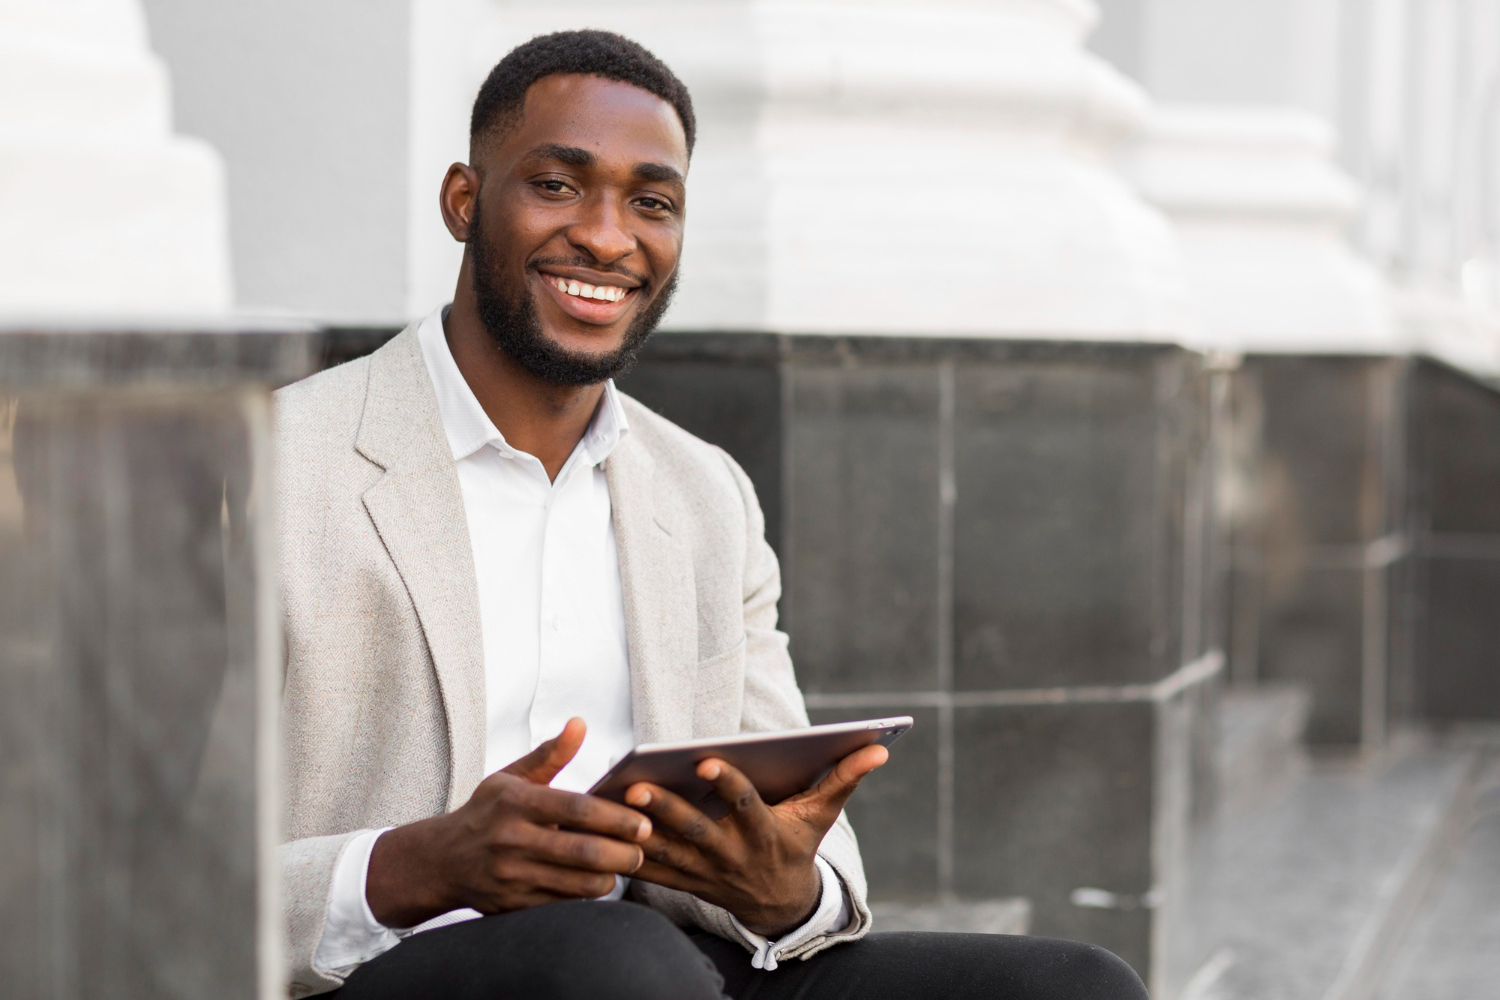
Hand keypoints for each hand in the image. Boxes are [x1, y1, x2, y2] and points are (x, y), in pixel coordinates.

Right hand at [366, 718, 652, 926]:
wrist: (440, 861)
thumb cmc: (486, 813)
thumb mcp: (511, 777)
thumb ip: (550, 754)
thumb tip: (579, 724)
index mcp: (516, 803)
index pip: (577, 809)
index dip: (616, 818)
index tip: (644, 823)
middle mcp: (512, 840)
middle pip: (583, 851)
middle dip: (623, 853)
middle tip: (644, 850)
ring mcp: (512, 876)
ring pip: (577, 884)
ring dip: (609, 877)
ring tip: (624, 865)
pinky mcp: (513, 905)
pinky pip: (562, 904)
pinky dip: (585, 895)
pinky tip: (597, 882)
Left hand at [625, 743, 887, 936]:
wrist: (779, 905)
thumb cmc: (797, 844)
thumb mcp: (821, 815)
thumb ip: (844, 778)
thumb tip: (878, 747)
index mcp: (764, 833)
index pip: (745, 805)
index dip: (726, 784)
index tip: (705, 759)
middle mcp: (732, 854)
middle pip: (696, 831)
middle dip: (668, 810)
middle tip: (639, 786)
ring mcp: (705, 872)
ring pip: (668, 851)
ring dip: (640, 832)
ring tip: (612, 804)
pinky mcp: (684, 882)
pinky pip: (652, 870)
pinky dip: (628, 853)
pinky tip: (603, 831)